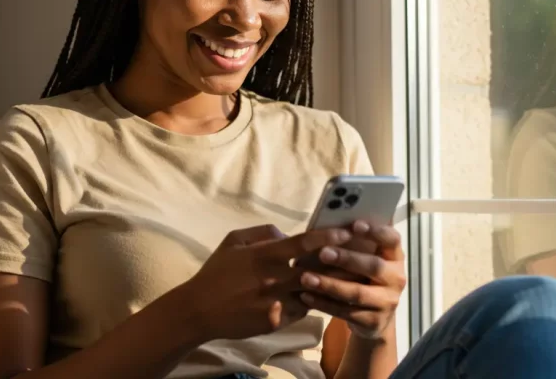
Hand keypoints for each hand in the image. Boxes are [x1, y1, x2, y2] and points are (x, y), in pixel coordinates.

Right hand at [175, 224, 353, 341]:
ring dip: (327, 285)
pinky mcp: (275, 321)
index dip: (328, 237)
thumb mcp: (233, 241)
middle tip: (357, 256)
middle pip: (316, 270)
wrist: (199, 310)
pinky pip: (300, 310)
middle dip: (338, 262)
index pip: (303, 243)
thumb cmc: (216, 272)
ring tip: (345, 277)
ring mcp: (276, 302)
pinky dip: (308, 302)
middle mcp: (274, 278)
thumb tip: (286, 235)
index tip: (346, 232)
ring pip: (312, 292)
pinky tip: (316, 296)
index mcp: (264, 255)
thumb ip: (262, 232)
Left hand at [295, 220, 405, 338]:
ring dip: (329, 284)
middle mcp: (396, 278)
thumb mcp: (365, 258)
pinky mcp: (373, 321)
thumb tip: (330, 215)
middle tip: (323, 253)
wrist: (373, 318)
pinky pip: (346, 311)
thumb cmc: (363, 277)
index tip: (354, 224)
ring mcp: (387, 302)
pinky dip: (323, 303)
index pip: (392, 240)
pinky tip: (305, 296)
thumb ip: (354, 241)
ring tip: (305, 277)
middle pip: (374, 267)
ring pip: (357, 292)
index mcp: (395, 256)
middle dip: (347, 259)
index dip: (376, 231)